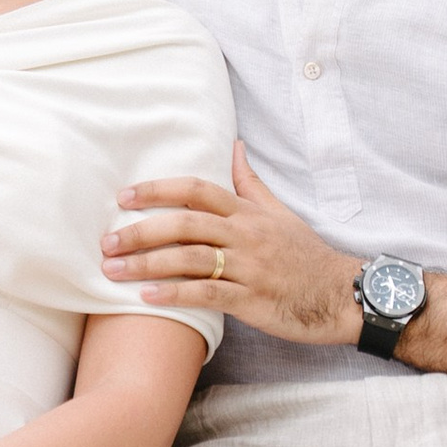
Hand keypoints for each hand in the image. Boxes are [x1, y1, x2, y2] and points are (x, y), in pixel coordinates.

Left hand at [103, 142, 360, 344]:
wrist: (340, 295)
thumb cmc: (306, 254)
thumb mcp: (280, 213)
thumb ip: (250, 183)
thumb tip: (234, 146)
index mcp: (247, 212)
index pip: (196, 189)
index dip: (157, 189)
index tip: (124, 195)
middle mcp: (245, 234)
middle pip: (184, 223)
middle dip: (140, 230)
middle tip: (106, 240)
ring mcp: (248, 267)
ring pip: (189, 259)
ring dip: (147, 264)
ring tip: (114, 272)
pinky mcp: (252, 300)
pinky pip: (207, 296)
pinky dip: (175, 295)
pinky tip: (148, 298)